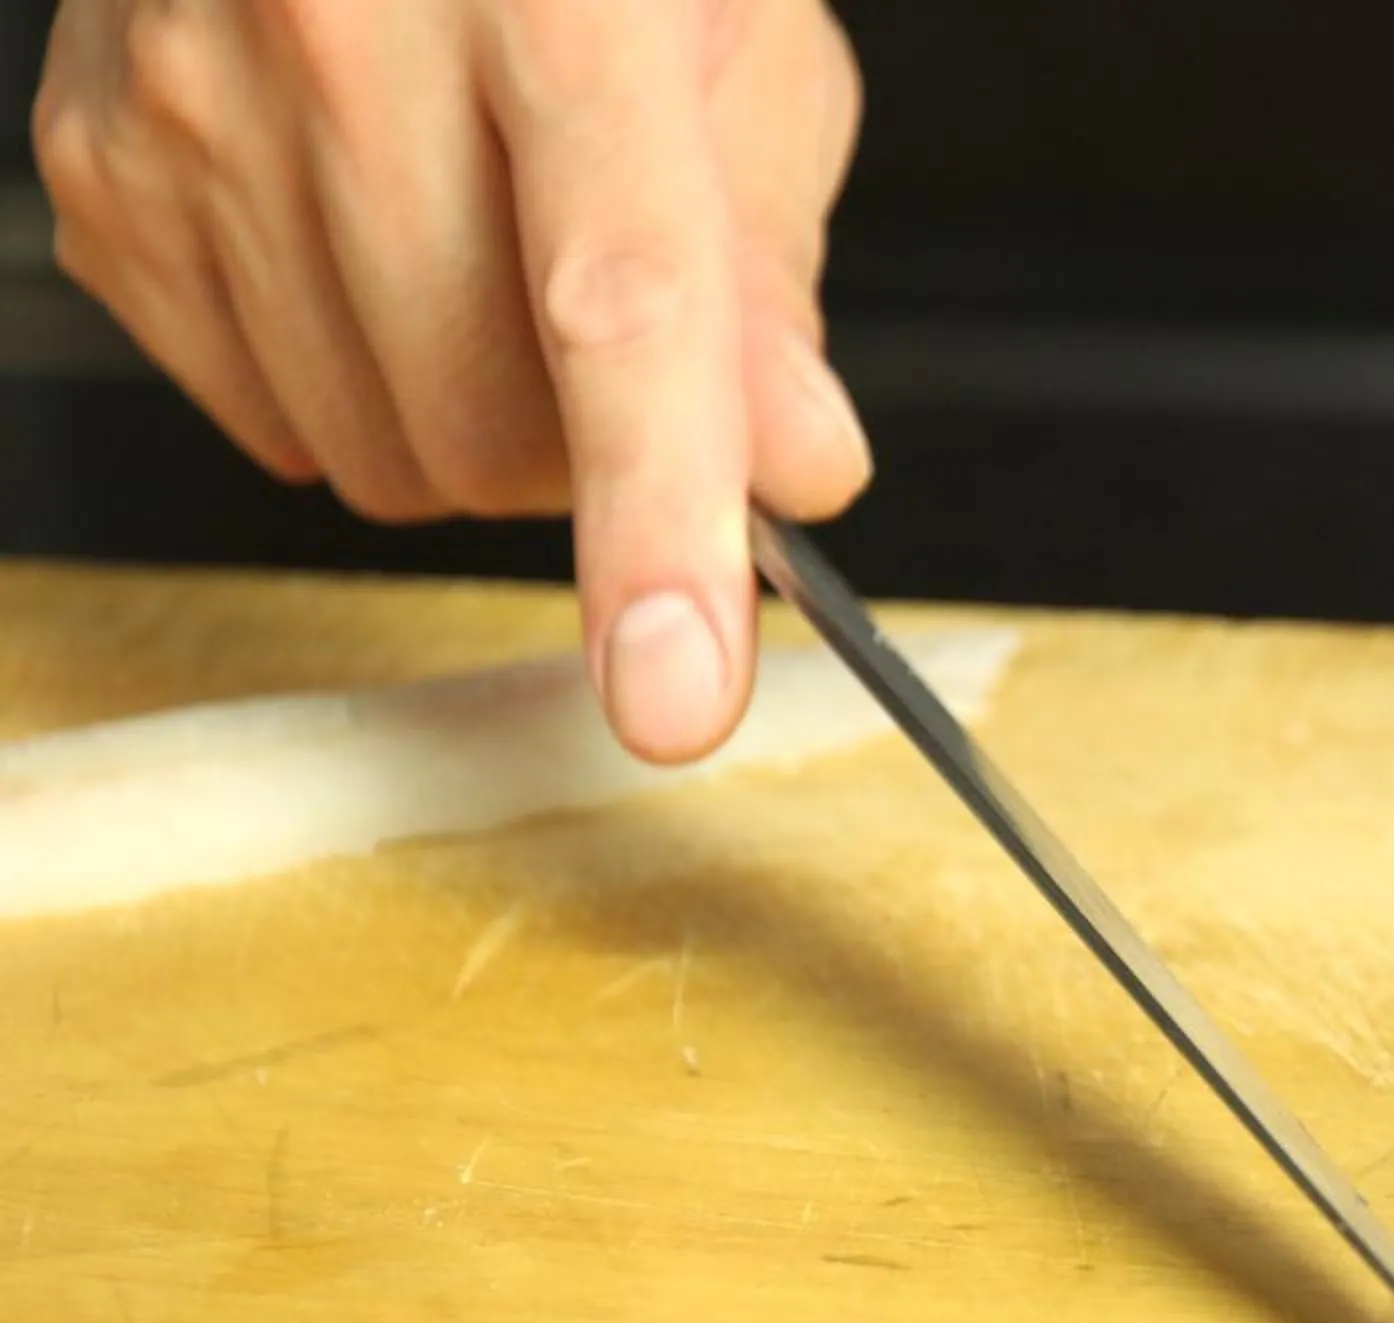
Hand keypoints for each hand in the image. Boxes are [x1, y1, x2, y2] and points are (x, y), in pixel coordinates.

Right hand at [31, 0, 870, 762]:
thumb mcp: (743, 50)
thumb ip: (775, 270)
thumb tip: (797, 472)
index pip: (620, 306)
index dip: (656, 522)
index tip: (675, 692)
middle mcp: (338, 28)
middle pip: (490, 426)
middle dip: (594, 456)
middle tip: (624, 346)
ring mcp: (190, 103)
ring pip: (377, 457)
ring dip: (477, 429)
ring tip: (494, 263)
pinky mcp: (103, 173)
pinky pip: (270, 422)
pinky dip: (360, 387)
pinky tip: (380, 254)